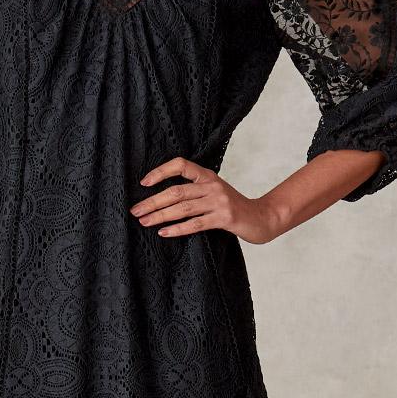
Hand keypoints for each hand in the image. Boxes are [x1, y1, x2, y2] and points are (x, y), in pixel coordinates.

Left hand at [130, 155, 281, 244]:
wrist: (262, 218)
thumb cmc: (233, 207)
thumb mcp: (214, 192)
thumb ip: (195, 190)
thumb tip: (162, 198)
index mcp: (208, 176)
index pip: (181, 165)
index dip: (161, 171)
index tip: (144, 183)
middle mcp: (212, 185)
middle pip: (176, 191)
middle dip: (152, 201)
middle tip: (135, 210)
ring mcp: (219, 202)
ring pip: (182, 207)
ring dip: (159, 215)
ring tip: (143, 222)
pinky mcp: (224, 219)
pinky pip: (195, 224)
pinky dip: (177, 229)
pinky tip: (164, 232)